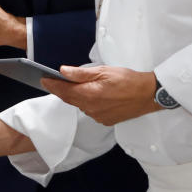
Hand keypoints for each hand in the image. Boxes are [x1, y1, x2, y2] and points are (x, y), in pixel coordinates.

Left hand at [40, 65, 159, 125]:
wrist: (148, 95)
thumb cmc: (128, 80)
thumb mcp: (103, 71)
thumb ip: (81, 73)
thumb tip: (63, 72)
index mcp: (90, 94)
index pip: (64, 90)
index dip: (52, 85)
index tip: (43, 79)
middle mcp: (91, 108)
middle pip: (70, 99)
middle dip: (61, 90)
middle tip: (51, 82)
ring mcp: (98, 116)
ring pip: (80, 105)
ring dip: (76, 96)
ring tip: (74, 86)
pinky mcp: (105, 120)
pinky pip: (91, 111)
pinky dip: (87, 103)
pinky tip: (92, 95)